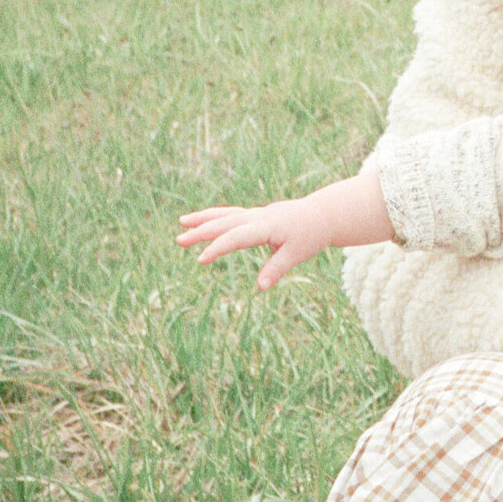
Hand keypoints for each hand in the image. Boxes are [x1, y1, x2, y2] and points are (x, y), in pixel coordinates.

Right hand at [177, 171, 392, 289]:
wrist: (324, 214)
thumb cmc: (311, 235)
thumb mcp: (297, 254)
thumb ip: (277, 269)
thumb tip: (260, 288)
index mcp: (267, 226)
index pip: (236, 237)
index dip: (218, 248)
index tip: (201, 259)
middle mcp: (258, 217)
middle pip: (225, 222)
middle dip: (202, 231)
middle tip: (179, 240)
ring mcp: (257, 214)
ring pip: (226, 214)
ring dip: (204, 219)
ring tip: (182, 222)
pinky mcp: (257, 215)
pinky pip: (232, 214)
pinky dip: (216, 217)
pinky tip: (203, 223)